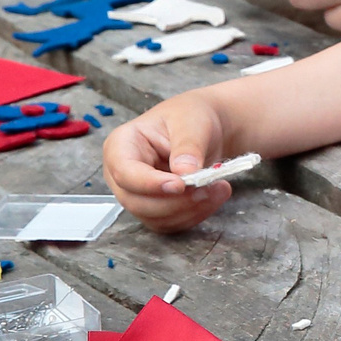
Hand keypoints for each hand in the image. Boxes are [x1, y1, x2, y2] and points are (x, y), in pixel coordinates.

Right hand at [101, 94, 237, 232]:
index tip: (180, 185)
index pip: (125, 173)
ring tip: (219, 188)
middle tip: (208, 187)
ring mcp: (137, 194)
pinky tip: (214, 196)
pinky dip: (194, 215)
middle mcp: (122, 174)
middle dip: (175, 201)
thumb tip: (184, 172)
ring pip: (154, 218)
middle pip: (137, 202)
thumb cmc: (190, 117)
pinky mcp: (154, 209)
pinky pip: (170, 223)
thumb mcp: (192, 121)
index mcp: (121, 145)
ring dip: (189, 210)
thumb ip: (187, 146)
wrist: (204, 129)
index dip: (150, 183)